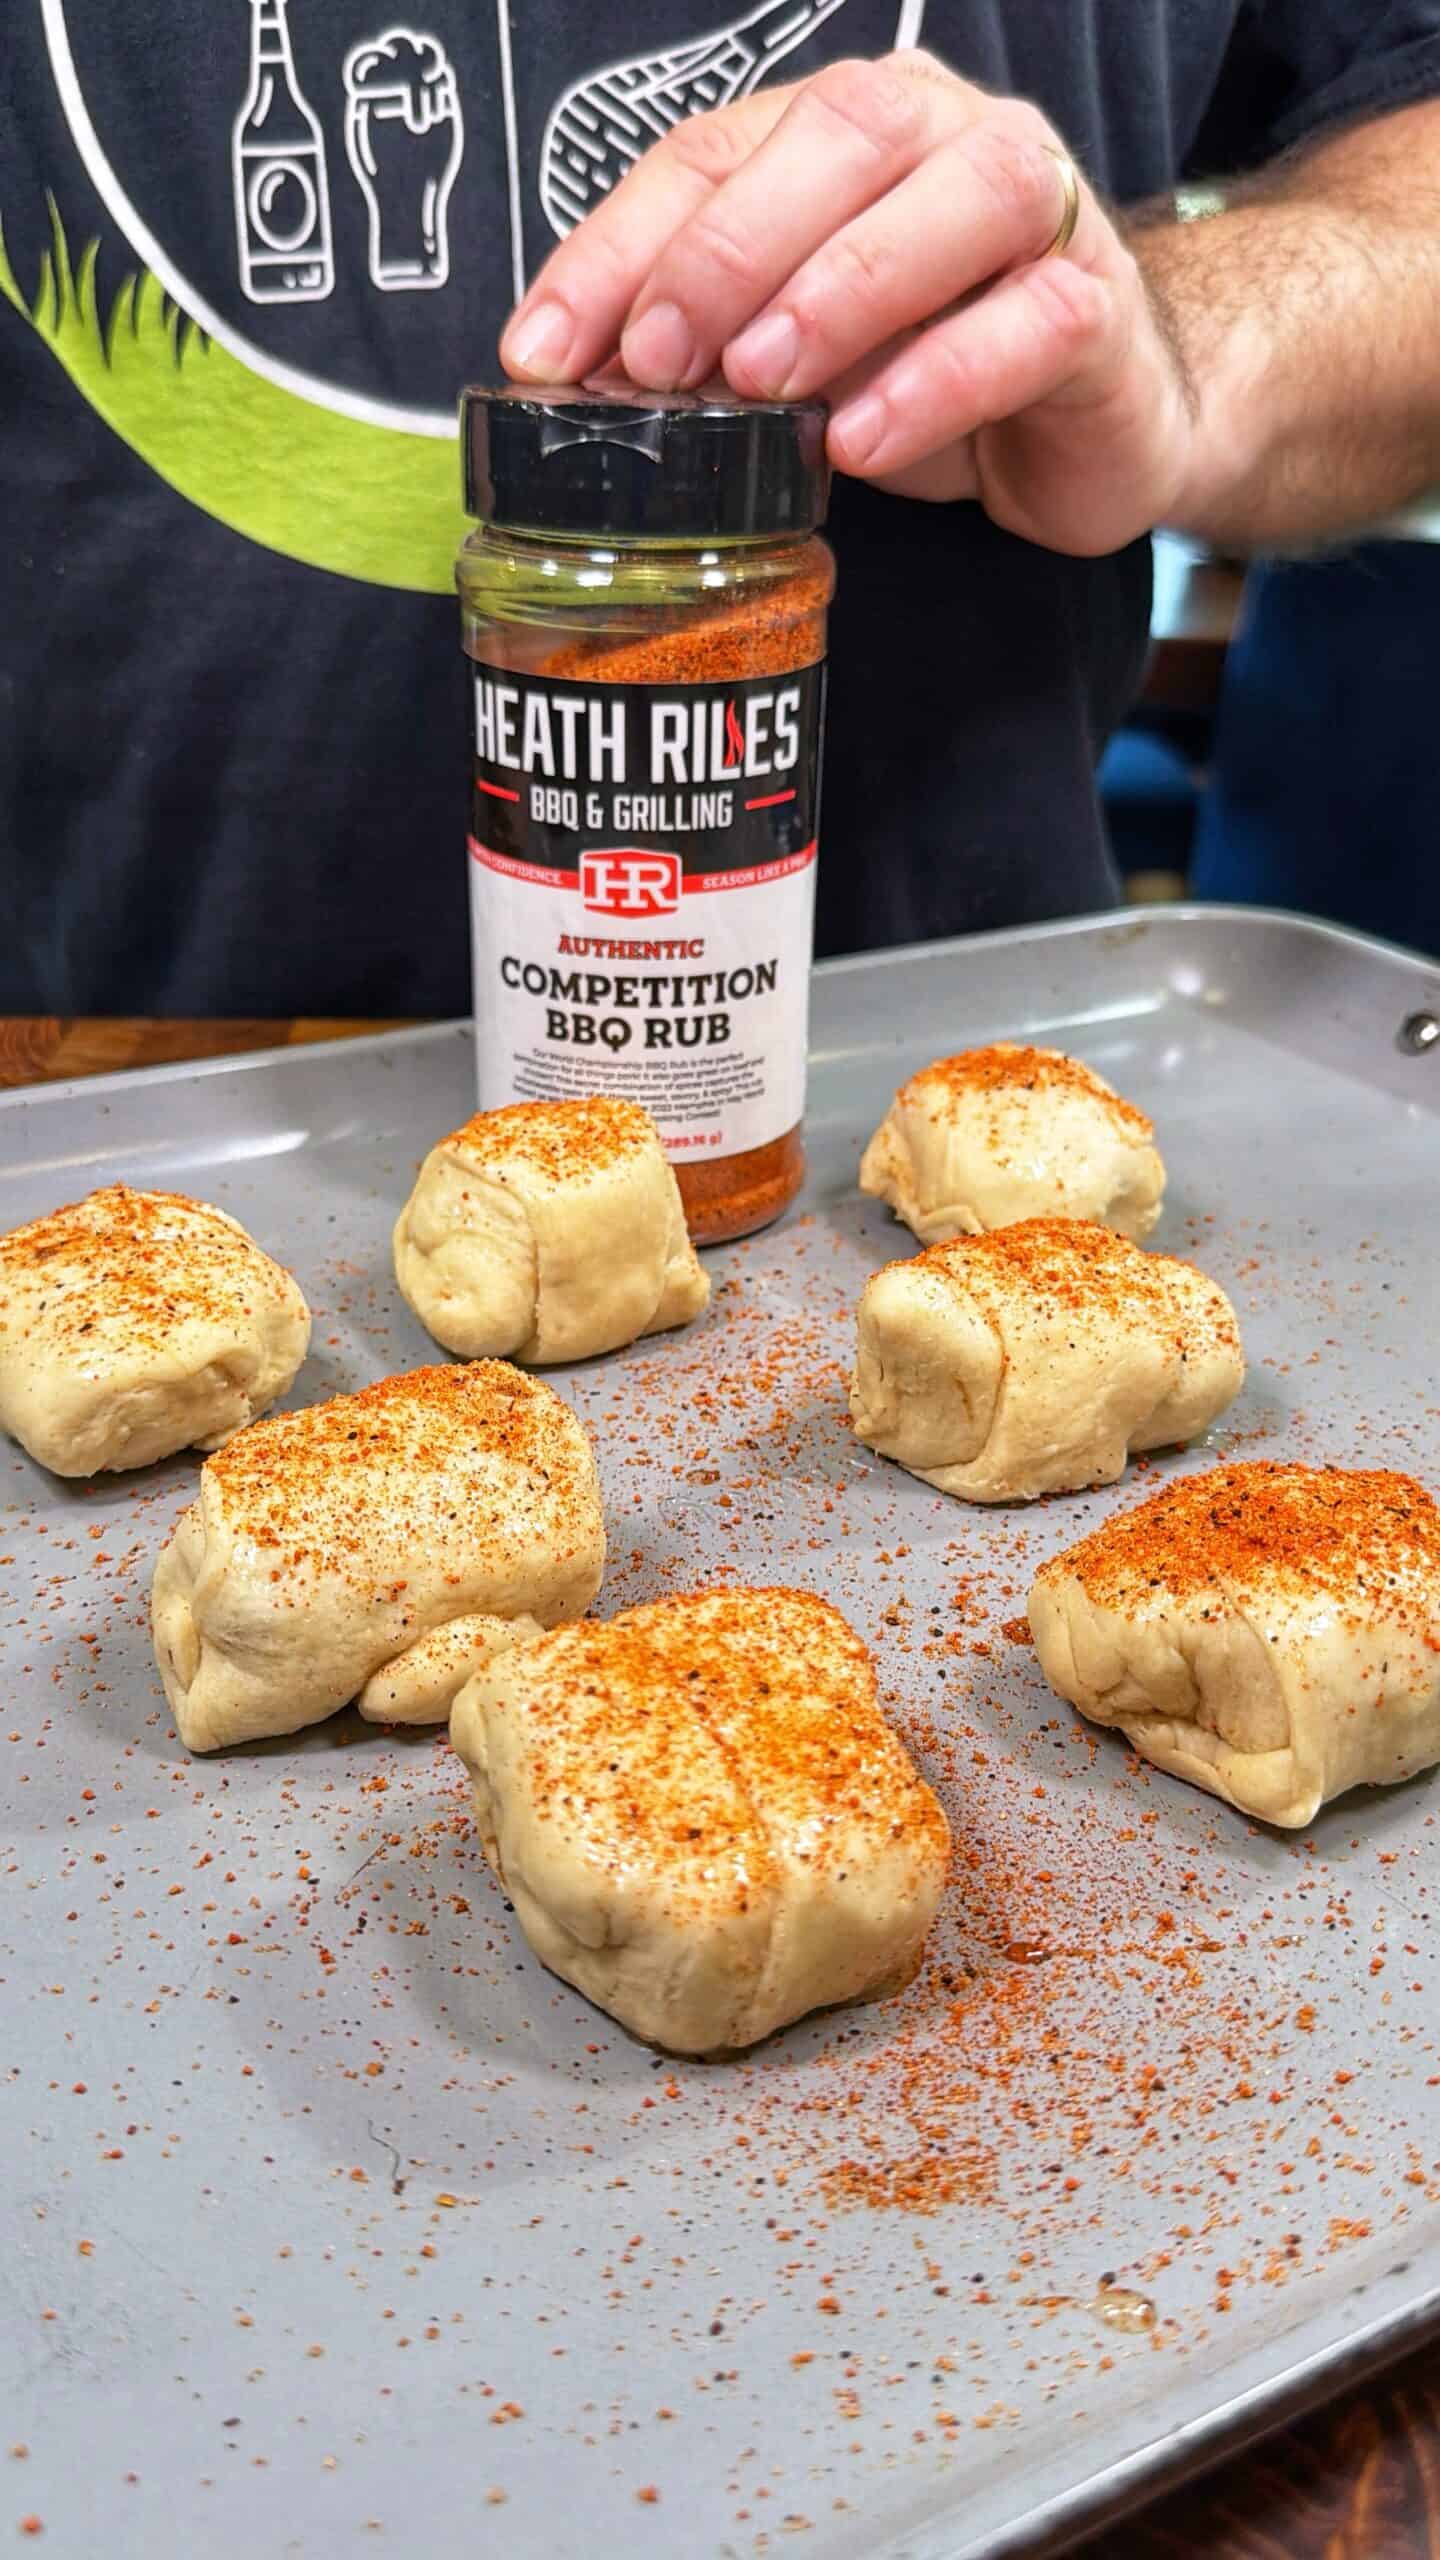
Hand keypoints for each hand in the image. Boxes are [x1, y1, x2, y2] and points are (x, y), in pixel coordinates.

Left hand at [500, 52, 1196, 555]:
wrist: (1093, 416)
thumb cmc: (929, 362)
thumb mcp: (791, 353)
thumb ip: (701, 344)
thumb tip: (575, 384)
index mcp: (844, 129)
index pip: (712, 152)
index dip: (618, 248)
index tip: (544, 351)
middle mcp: (944, 135)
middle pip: (837, 139)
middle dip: (727, 250)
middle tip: (657, 358)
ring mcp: (1036, 209)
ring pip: (953, 201)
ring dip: (841, 289)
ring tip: (762, 385)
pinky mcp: (1094, 309)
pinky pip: (1027, 325)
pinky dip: (937, 382)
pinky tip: (864, 440)